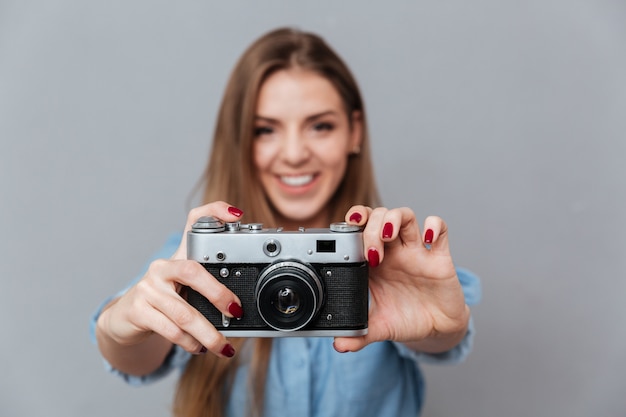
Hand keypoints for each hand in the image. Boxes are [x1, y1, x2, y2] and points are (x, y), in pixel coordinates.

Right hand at [96, 201, 244, 364]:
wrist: (126, 319)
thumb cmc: (165, 300)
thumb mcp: (187, 287)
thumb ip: (210, 287)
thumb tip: (242, 306)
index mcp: (180, 256)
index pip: (194, 221)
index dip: (215, 212)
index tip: (237, 215)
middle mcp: (162, 266)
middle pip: (193, 271)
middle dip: (218, 294)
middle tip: (236, 312)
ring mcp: (148, 287)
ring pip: (184, 313)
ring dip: (208, 334)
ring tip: (223, 346)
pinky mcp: (138, 309)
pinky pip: (171, 329)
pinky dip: (189, 342)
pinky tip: (198, 348)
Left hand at [333, 206, 469, 352]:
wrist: (436, 329)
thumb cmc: (406, 319)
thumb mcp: (380, 328)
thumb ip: (359, 335)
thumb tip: (339, 345)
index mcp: (374, 261)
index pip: (360, 228)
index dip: (351, 223)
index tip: (344, 234)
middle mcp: (393, 251)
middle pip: (379, 216)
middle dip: (371, 225)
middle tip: (371, 252)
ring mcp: (416, 251)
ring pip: (404, 215)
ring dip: (394, 219)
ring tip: (388, 237)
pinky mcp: (439, 257)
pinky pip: (439, 228)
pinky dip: (434, 226)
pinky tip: (428, 240)